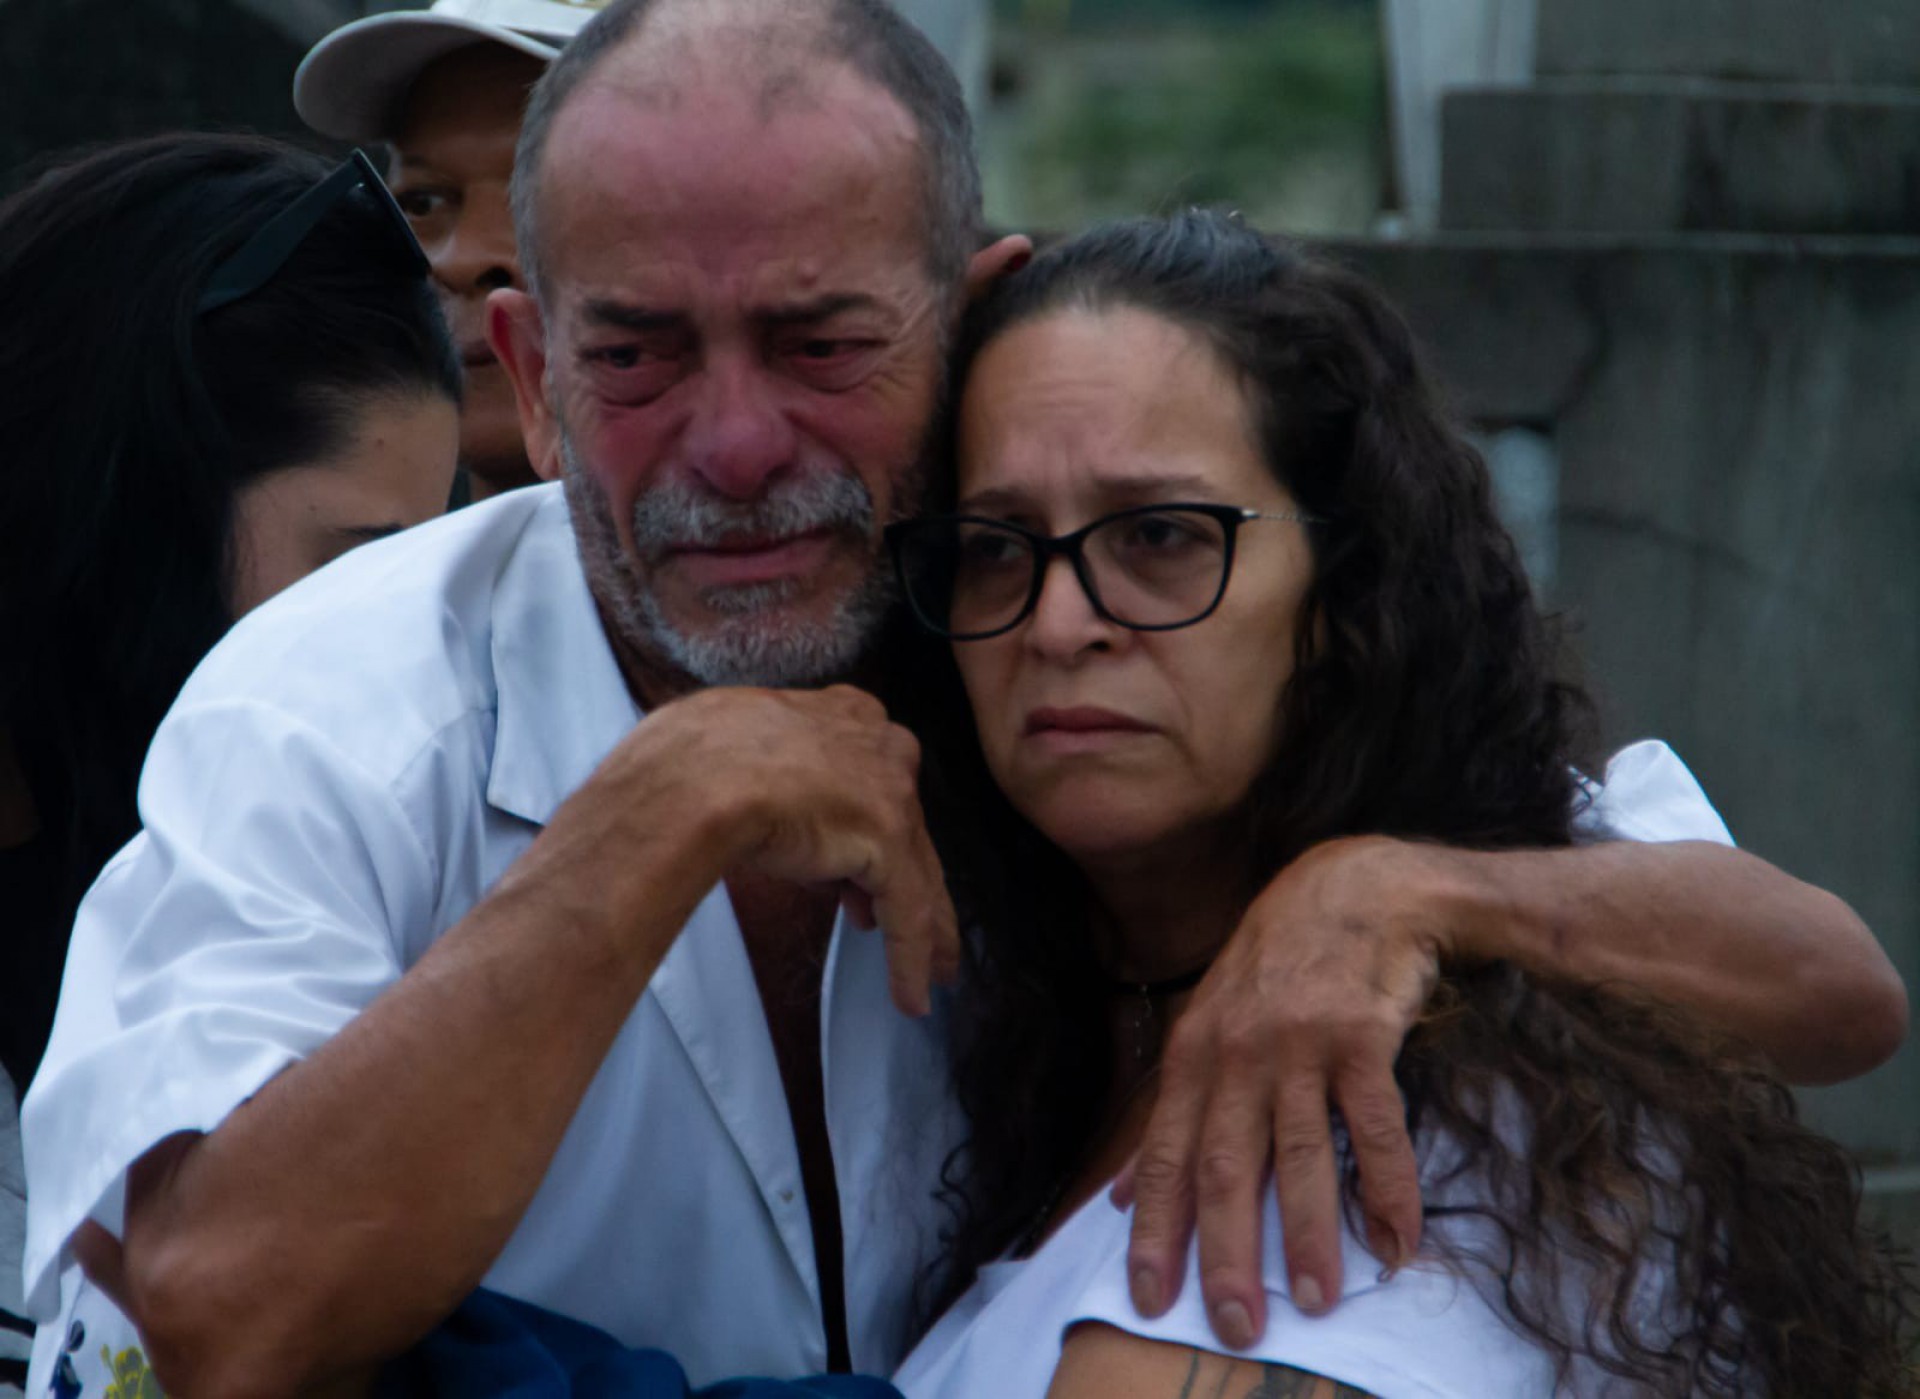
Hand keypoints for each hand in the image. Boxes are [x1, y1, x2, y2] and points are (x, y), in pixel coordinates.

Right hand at [593, 685, 959, 1015]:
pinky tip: (911, 997)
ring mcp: (889, 789)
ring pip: (916, 872)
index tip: (866, 871)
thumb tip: (776, 824)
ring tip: (930, 971)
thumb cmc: (688, 762)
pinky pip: (908, 913)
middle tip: (918, 925)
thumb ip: (775, 780)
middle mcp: (878, 742)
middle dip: (908, 879)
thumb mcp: (742, 755)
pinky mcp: (890, 839)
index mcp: (841, 712)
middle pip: (905, 825)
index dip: (871, 829)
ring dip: (924, 929)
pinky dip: (910, 960)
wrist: (690, 779)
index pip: (871, 779)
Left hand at [1118, 835, 1456, 1347]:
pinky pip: (1376, 1128)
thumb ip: (1172, 1107)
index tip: (1150, 1296)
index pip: (1165, 1154)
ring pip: (1300, 1156)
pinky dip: (1389, 1190)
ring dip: (1310, 1235)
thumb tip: (1118, 1193)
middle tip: (1234, 1324)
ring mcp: (1300, 1043)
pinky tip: (1397, 1243)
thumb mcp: (1208, 1020)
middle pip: (1225, 1166)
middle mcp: (1239, 1051)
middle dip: (1226, 1252)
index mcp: (1195, 1052)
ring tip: (1317, 1300)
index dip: (1155, 1229)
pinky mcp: (1362, 1036)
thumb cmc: (1280, 960)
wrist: (1359, 886)